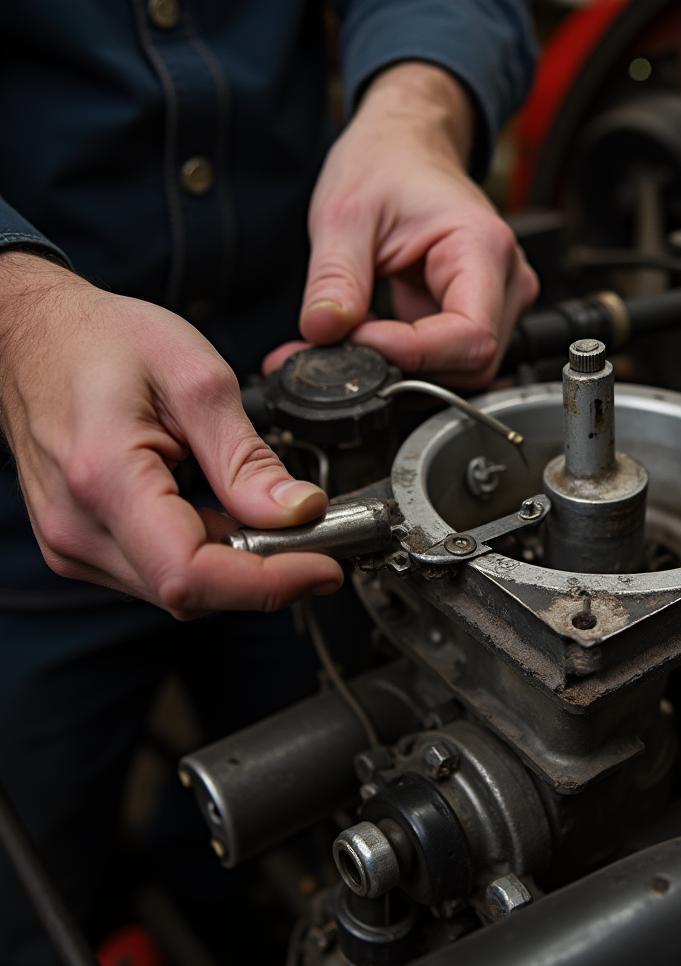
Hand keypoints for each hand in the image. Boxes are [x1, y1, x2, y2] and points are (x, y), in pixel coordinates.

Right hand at [0, 253, 342, 616]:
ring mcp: (74, 543)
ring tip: (265, 514)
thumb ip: (247, 456)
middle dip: (265, 574)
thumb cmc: (103, 341)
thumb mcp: (196, 378)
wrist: (33, 335)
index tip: (325, 568)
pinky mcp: (81, 545)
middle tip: (313, 534)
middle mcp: (79, 529)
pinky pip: (159, 571)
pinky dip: (206, 555)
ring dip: (237, 566)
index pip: (192, 574)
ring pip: (180, 591)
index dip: (269, 583)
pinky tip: (223, 514)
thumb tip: (301, 512)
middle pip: (192, 593)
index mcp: (106, 480)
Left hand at [270, 62, 537, 388]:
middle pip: (470, 366)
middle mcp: (505, 282)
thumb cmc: (387, 163)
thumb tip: (322, 334)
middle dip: (403, 370)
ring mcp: (496, 304)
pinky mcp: (477, 318)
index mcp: (484, 248)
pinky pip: (447, 363)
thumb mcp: (345, 214)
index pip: (469, 337)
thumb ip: (335, 279)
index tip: (357, 342)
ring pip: (460, 374)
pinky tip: (370, 341)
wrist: (406, 146)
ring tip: (350, 343)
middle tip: (340, 351)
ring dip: (402, 372)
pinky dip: (405, 365)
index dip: (412, 355)